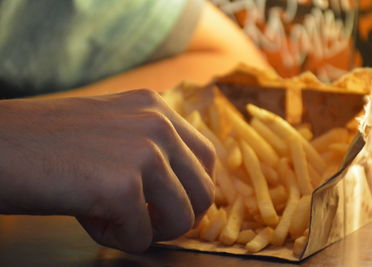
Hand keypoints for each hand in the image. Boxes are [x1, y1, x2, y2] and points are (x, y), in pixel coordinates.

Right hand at [0, 89, 214, 252]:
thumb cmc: (51, 142)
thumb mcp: (114, 128)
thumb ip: (152, 146)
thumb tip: (181, 186)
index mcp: (157, 107)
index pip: (206, 157)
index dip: (192, 189)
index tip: (166, 204)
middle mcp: (159, 123)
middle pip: (204, 191)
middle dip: (177, 217)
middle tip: (143, 221)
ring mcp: (144, 153)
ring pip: (183, 218)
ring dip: (151, 231)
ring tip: (114, 220)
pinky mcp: (123, 186)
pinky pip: (142, 237)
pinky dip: (119, 240)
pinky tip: (89, 220)